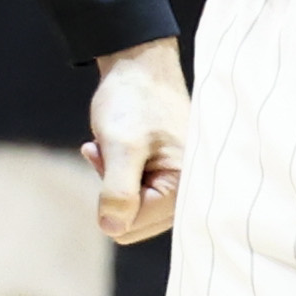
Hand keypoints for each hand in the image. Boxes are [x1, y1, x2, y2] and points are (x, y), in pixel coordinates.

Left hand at [85, 36, 189, 240]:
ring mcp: (176, 185)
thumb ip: (118, 191)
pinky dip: (115, 171)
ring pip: (127, 207)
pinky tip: (111, 147)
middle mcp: (187, 193)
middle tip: (108, 152)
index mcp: (184, 189)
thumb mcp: (121, 146)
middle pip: (130, 221)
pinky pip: (131, 192)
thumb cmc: (133, 100)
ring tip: (111, 145)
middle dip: (111, 190)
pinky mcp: (166, 176)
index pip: (131, 227)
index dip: (110, 197)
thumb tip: (112, 230)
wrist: (138, 65)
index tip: (109, 159)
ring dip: (111, 179)